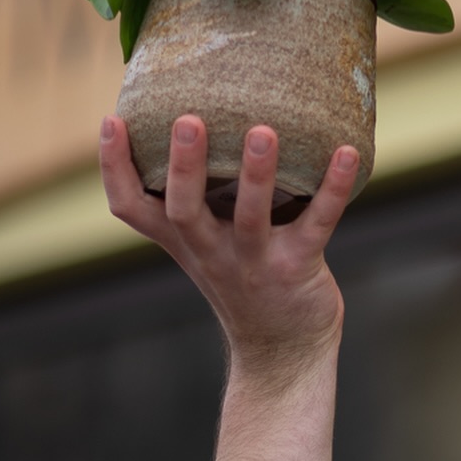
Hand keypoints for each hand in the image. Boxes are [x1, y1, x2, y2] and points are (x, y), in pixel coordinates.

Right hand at [99, 114, 361, 387]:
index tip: (112, 120)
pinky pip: (317, 224)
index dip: (114, 167)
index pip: (131, 207)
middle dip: (184, 165)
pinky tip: (348, 154)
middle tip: (188, 120)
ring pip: (250, 218)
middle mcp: (211, 251)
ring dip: (257, 174)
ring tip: (262, 131)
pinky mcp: (298, 268)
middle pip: (183, 210)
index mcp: (184, 238)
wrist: (283, 348)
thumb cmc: (244, 276)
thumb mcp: (207, 241)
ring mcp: (254, 262)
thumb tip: (201, 112)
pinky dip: (333, 189)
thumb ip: (198, 194)